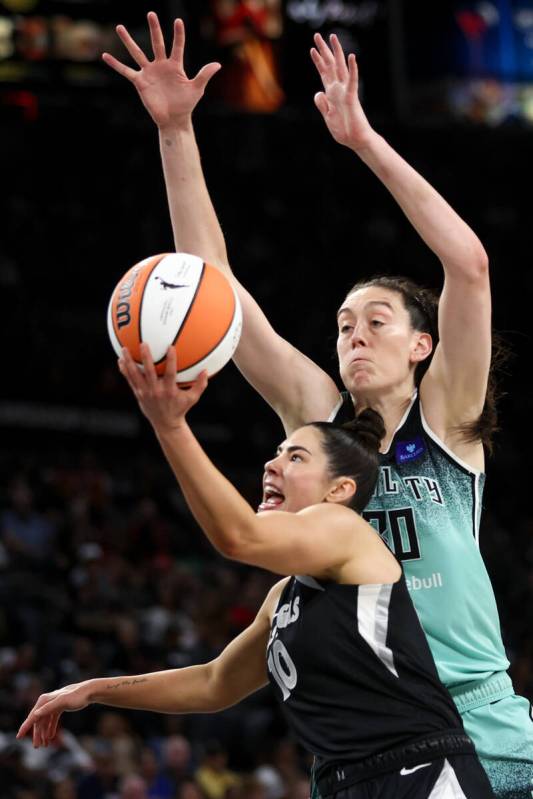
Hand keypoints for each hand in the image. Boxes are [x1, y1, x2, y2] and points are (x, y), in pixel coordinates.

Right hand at [17, 681, 91, 747]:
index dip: (25, 727)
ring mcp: (53, 705)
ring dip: (44, 733)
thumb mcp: (62, 702)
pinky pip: (52, 720)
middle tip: (37, 746)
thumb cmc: (76, 696)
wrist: (89, 692)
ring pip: (45, 721)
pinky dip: (50, 728)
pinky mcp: (59, 707)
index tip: (18, 737)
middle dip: (37, 734)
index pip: (33, 716)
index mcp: (45, 700)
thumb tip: (35, 714)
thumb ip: (48, 708)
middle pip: (38, 721)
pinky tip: (50, 737)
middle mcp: (47, 702)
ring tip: (45, 745)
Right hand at [102, 12, 220, 128]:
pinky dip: (115, 64)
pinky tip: (105, 56)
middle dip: (154, 29)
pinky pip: (126, 71)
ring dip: (128, 40)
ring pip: (137, 53)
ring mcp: (149, 72)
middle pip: (157, 43)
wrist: (174, 120)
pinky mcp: (140, 82)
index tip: (178, 21)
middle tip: (151, 13)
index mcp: (175, 66)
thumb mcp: (197, 89)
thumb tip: (218, 65)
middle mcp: (161, 65)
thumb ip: (204, 75)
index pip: (177, 46)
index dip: (178, 35)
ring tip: (119, 27)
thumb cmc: (186, 105)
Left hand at [118, 344, 207, 432]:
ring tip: (124, 349)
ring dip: (129, 362)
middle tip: (143, 344)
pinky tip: (120, 360)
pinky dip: (124, 371)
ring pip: (135, 375)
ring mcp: (145, 392)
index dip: (170, 360)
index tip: (170, 346)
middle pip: (149, 372)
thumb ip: (200, 385)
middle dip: (146, 358)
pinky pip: (130, 380)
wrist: (165, 424)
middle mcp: (156, 391)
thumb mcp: (192, 399)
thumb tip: (206, 371)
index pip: (170, 373)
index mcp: (169, 391)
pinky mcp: (138, 394)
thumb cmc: (180, 409)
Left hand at [310, 33, 372, 149]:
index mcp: (332, 94)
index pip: (324, 73)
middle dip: (324, 50)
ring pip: (340, 68)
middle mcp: (338, 89)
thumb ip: (323, 105)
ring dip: (336, 52)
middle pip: (330, 65)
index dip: (318, 61)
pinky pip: (352, 81)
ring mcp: (345, 92)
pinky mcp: (352, 97)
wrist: (356, 140)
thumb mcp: (328, 117)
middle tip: (317, 35)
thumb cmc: (344, 130)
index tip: (312, 49)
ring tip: (332, 37)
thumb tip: (319, 93)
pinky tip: (352, 57)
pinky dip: (352, 69)